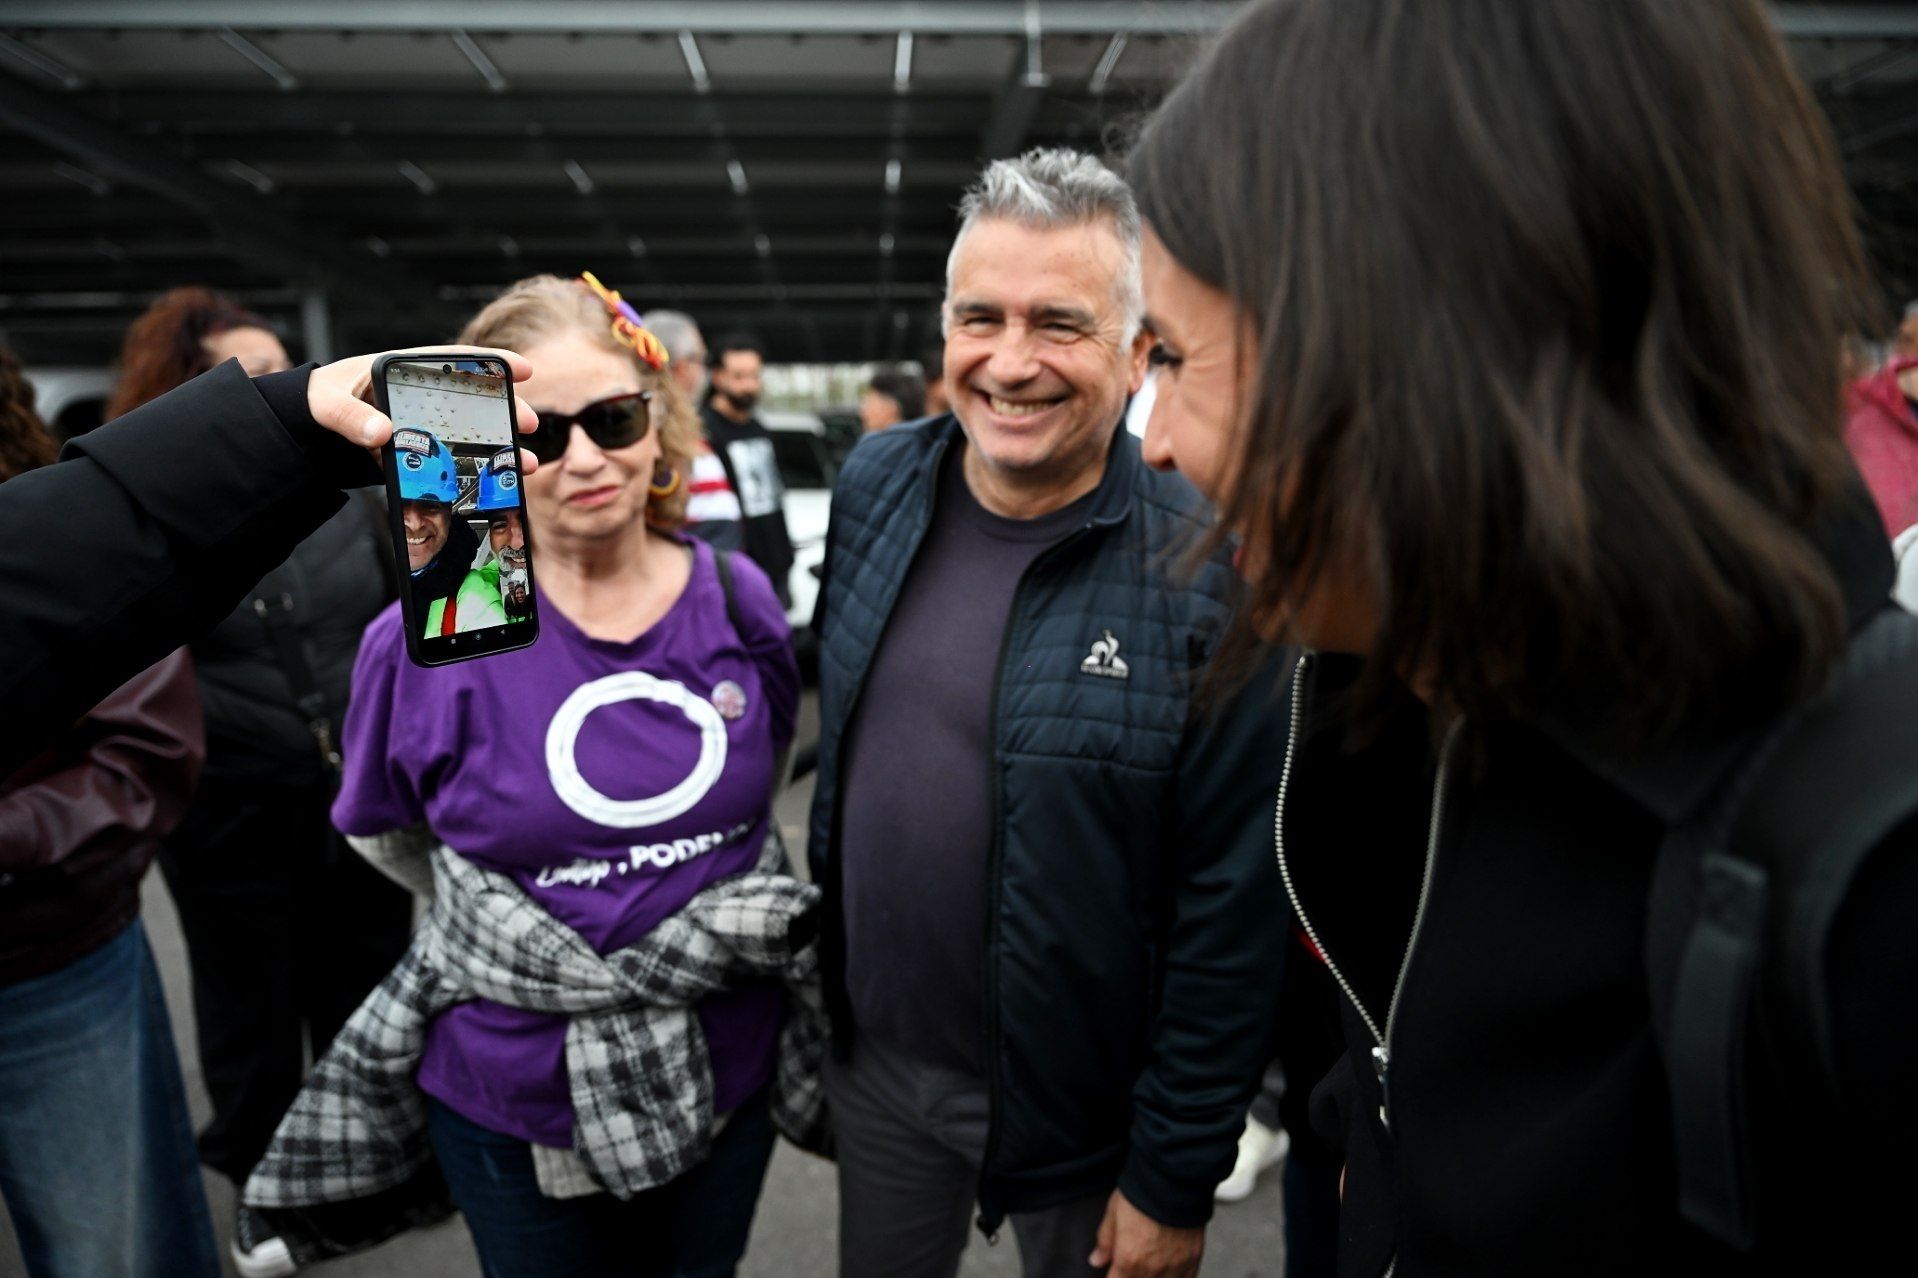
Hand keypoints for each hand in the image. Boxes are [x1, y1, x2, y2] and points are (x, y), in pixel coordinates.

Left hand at [305, 345, 542, 472]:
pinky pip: (451, 460)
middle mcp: (421, 396)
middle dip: (506, 410)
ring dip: (500, 447)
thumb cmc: (316, 401)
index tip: (524, 368)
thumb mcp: (327, 404)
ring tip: (525, 462)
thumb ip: (350, 417)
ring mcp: (421, 424)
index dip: (491, 361)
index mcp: (404, 370)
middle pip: (473, 400)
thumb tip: (383, 433)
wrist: (303, 429)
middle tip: (531, 423)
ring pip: (469, 433)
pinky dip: (476, 472)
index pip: (453, 359)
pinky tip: (497, 483)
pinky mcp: (416, 451)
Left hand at [1088, 1189, 1203, 1277]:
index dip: (1113, 1275)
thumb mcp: (1113, 1213)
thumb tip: (1096, 1260)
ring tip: (1150, 1265)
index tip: (1114, 1268)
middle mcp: (1152, 1270)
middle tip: (1132, 1261)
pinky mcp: (1193, 1260)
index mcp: (1128, 1260)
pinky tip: (1169, 1271)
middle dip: (1131, 1276)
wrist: (1174, 1181)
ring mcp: (1174, 1267)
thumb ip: (1105, 1241)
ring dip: (1153, 1277)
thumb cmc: (1143, 1193)